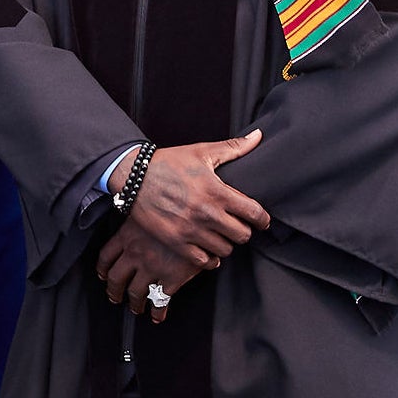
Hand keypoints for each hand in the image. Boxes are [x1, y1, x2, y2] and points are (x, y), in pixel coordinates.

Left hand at [96, 218, 216, 322]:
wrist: (202, 216)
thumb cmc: (179, 206)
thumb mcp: (153, 206)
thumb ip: (144, 218)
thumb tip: (140, 222)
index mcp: (128, 233)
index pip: (106, 255)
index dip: (103, 268)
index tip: (103, 275)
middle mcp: (136, 252)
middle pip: (116, 278)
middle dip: (113, 291)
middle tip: (115, 297)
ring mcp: (152, 267)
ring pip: (135, 293)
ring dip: (134, 304)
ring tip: (136, 309)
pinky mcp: (171, 278)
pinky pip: (160, 300)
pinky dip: (158, 311)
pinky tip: (158, 316)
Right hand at [112, 130, 270, 261]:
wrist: (134, 177)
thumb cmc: (169, 162)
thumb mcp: (202, 152)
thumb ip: (234, 147)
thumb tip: (258, 135)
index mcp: (216, 191)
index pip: (254, 213)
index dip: (263, 220)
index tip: (263, 221)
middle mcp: (206, 214)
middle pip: (242, 235)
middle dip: (245, 230)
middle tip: (239, 225)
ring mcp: (191, 230)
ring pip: (225, 250)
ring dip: (227, 243)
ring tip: (222, 235)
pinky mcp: (176, 242)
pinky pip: (203, 261)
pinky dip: (210, 258)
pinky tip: (209, 249)